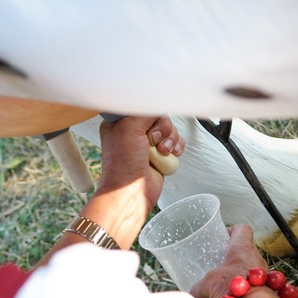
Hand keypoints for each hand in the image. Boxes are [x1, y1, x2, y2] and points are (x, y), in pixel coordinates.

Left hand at [36, 115, 183, 264]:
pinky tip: (170, 155)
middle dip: (163, 129)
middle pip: (160, 117)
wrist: (131, 193)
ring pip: (171, 129)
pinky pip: (176, 143)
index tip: (148, 123)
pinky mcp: (160, 155)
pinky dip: (176, 148)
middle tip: (152, 141)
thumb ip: (144, 111)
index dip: (150, 113)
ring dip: (170, 139)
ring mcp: (147, 144)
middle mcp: (133, 132)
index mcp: (120, 122)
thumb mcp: (129, 128)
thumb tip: (157, 107)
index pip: (143, 105)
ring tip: (162, 152)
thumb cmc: (123, 165)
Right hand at [190, 224, 267, 297]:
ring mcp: (263, 272)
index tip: (223, 236)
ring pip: (250, 266)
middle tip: (220, 262)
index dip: (232, 230)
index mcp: (241, 247)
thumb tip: (193, 296)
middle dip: (233, 255)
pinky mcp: (266, 286)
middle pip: (246, 249)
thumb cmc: (234, 285)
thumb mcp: (208, 284)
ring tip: (226, 280)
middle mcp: (255, 257)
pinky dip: (245, 286)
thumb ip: (198, 289)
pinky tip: (234, 294)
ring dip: (239, 272)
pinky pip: (254, 282)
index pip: (242, 229)